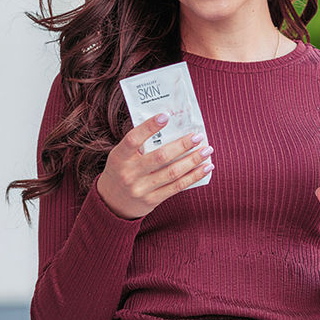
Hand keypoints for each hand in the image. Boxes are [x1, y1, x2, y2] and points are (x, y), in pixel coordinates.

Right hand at [96, 113, 213, 218]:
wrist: (112, 203)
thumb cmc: (121, 170)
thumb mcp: (121, 156)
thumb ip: (139, 144)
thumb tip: (169, 124)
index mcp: (119, 157)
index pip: (133, 139)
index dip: (149, 127)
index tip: (166, 116)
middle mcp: (129, 174)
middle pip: (160, 157)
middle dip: (182, 145)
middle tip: (198, 136)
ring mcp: (141, 189)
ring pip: (172, 173)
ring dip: (193, 160)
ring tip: (207, 150)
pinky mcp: (152, 200)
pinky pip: (177, 187)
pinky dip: (194, 176)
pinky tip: (206, 168)